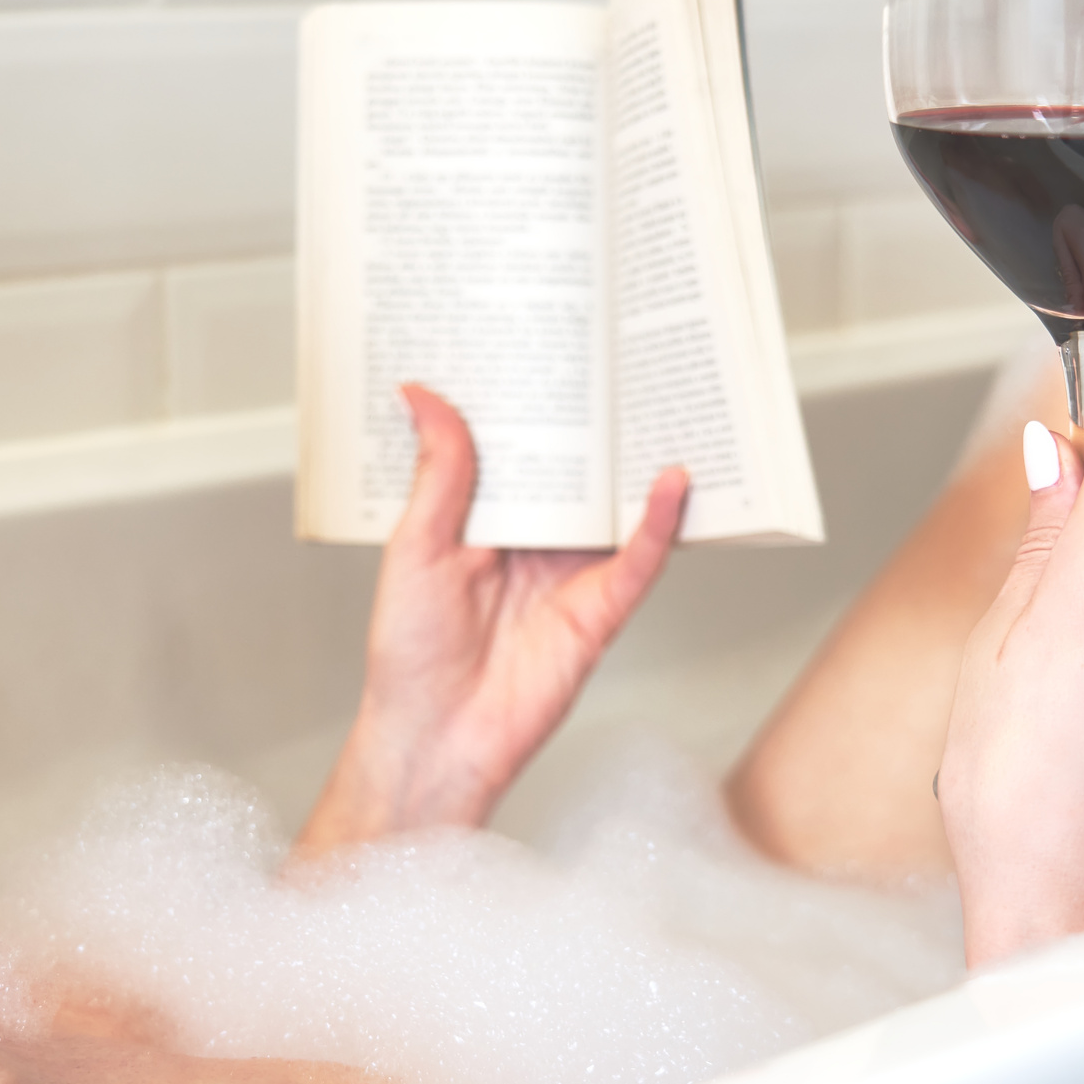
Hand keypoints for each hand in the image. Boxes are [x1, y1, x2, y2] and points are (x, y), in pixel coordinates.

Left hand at [295, 385, 686, 856]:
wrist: (433, 739)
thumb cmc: (410, 657)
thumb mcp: (414, 548)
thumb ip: (438, 474)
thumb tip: (424, 397)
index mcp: (488, 520)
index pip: (521, 448)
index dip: (532, 403)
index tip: (542, 344)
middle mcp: (536, 542)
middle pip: (578, 470)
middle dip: (596, 421)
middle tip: (615, 355)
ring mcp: (572, 573)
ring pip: (616, 506)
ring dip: (639, 462)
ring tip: (662, 404)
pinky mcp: (600, 610)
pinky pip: (639, 560)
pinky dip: (661, 522)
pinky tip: (673, 484)